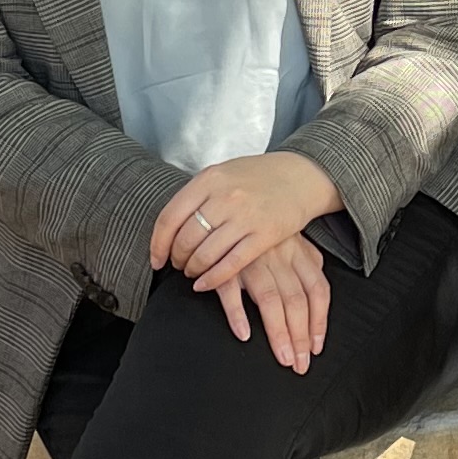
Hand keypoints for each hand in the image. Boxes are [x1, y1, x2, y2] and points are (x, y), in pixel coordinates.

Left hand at [151, 150, 345, 293]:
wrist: (300, 176)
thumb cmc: (258, 177)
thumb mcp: (223, 174)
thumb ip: (198, 195)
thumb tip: (170, 226)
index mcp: (209, 179)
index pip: (170, 218)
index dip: (158, 244)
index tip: (157, 259)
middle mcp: (224, 197)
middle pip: (186, 239)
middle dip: (177, 259)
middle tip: (179, 266)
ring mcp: (245, 216)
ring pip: (206, 254)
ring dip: (194, 270)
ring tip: (193, 273)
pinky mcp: (265, 235)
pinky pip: (231, 264)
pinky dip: (213, 279)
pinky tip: (205, 284)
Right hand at [198, 232, 331, 371]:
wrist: (232, 201)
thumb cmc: (264, 227)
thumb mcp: (292, 240)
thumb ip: (307, 264)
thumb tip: (319, 296)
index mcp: (299, 252)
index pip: (317, 290)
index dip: (319, 321)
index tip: (316, 348)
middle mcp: (279, 257)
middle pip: (296, 301)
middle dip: (299, 336)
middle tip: (299, 365)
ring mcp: (252, 259)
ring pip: (271, 300)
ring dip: (278, 332)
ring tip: (282, 358)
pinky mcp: (224, 263)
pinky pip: (231, 290)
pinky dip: (238, 313)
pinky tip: (244, 334)